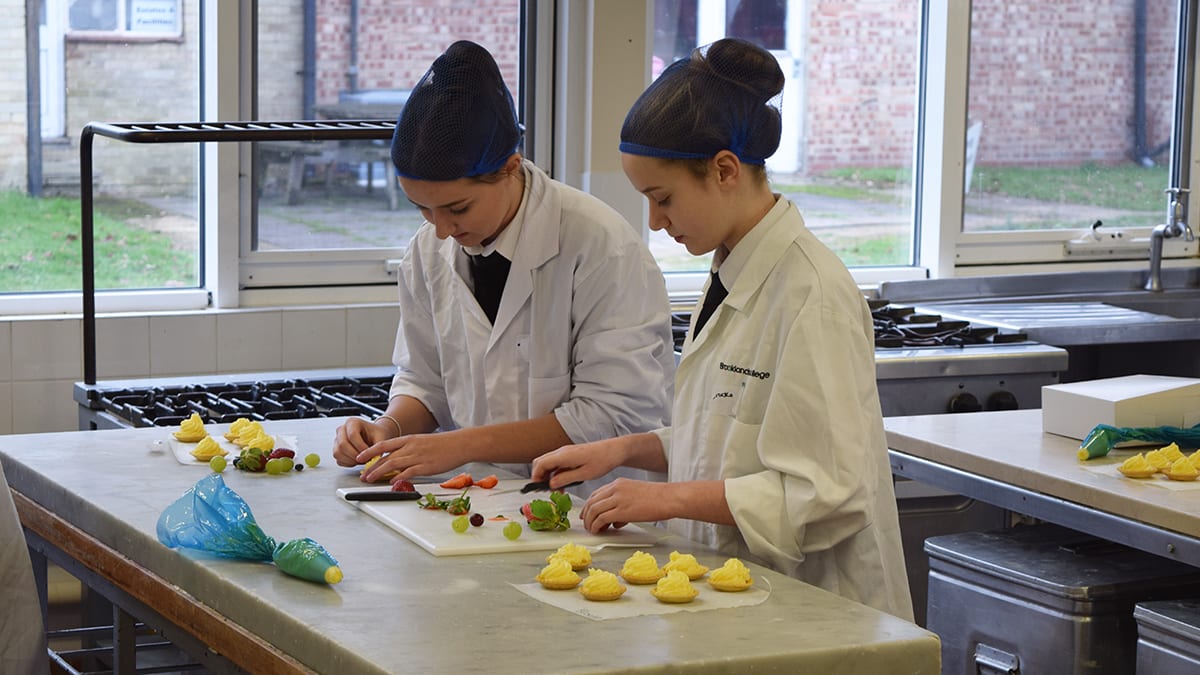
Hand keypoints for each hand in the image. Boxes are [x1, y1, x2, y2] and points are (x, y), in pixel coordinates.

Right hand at [332, 418, 392, 466]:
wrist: (373, 436)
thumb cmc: (377, 434)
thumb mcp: (381, 437)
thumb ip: (378, 447)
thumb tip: (373, 459)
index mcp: (352, 422)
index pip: (352, 435)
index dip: (361, 447)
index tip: (369, 453)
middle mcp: (342, 429)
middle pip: (342, 445)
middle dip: (355, 455)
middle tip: (366, 459)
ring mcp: (337, 440)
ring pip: (337, 453)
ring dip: (351, 460)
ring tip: (363, 460)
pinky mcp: (336, 449)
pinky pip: (338, 460)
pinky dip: (348, 463)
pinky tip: (358, 461)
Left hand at [358, 433, 472, 483]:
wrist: (459, 444)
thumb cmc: (442, 444)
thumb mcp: (421, 442)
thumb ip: (408, 449)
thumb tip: (397, 458)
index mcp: (408, 439)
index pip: (383, 445)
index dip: (369, 452)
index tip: (360, 458)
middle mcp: (410, 447)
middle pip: (385, 457)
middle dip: (371, 467)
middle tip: (363, 475)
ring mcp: (417, 457)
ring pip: (393, 464)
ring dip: (379, 473)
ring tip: (370, 479)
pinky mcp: (426, 467)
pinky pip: (408, 472)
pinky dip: (398, 478)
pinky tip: (391, 483)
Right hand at [530, 437, 626, 488]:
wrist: (614, 451)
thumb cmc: (602, 460)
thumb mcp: (584, 474)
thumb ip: (565, 479)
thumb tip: (551, 484)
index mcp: (564, 455)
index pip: (540, 464)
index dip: (536, 476)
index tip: (539, 488)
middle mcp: (562, 452)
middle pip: (540, 462)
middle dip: (540, 476)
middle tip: (546, 489)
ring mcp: (565, 452)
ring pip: (548, 463)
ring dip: (548, 476)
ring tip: (558, 489)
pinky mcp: (570, 454)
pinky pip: (556, 463)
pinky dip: (555, 473)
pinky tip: (564, 483)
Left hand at [579, 478, 671, 533]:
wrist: (668, 498)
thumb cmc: (657, 499)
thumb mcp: (634, 496)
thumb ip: (621, 505)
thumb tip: (613, 521)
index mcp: (618, 483)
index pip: (596, 493)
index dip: (588, 505)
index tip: (586, 514)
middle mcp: (615, 489)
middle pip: (591, 502)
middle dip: (586, 515)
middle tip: (587, 525)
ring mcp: (617, 499)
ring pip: (593, 510)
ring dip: (590, 522)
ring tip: (592, 530)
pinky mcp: (621, 510)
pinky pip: (601, 519)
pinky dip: (596, 526)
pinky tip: (598, 531)